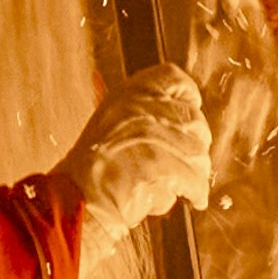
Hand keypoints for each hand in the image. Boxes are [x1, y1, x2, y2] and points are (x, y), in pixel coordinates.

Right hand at [61, 65, 210, 239]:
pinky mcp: (164, 166)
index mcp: (131, 93)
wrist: (78, 198)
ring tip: (180, 185)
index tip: (191, 109)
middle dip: (196, 143)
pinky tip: (192, 200)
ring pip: (199, 153)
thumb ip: (143, 115)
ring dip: (194, 172)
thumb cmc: (92, 167)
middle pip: (195, 120)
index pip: (173, 78)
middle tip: (186, 160)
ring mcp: (156, 136)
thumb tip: (179, 124)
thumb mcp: (112, 121)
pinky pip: (196, 180)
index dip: (187, 95)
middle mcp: (146, 108)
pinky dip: (196, 193)